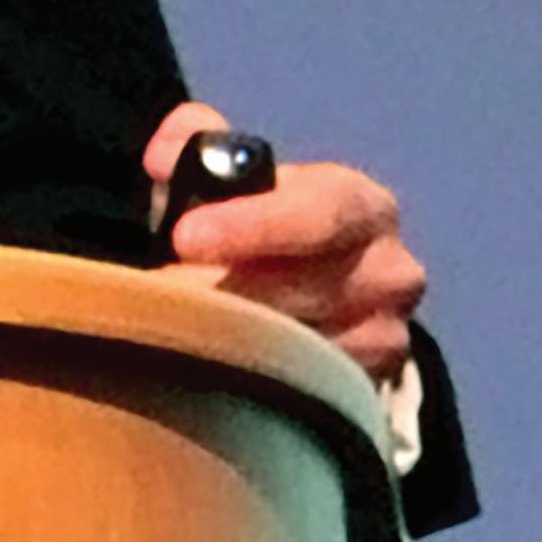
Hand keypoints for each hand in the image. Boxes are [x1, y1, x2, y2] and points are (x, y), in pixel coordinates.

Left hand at [144, 101, 426, 383]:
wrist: (325, 301)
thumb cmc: (265, 230)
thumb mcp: (238, 181)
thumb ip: (200, 148)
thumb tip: (164, 154)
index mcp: (362, 208)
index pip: (320, 212)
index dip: (253, 224)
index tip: (185, 236)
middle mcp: (388, 272)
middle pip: (303, 289)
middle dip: (219, 291)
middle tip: (153, 295)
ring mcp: (385, 337)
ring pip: (299, 348)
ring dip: (224, 341)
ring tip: (166, 330)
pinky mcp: (366, 388)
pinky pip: (301, 393)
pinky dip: (245, 381)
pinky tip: (200, 368)